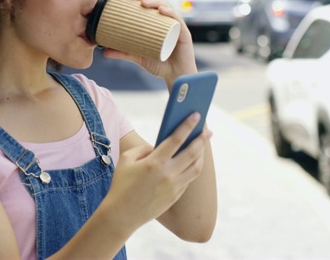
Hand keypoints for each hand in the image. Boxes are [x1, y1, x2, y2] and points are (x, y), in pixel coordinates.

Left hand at [102, 0, 197, 87]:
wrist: (175, 77)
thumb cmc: (159, 64)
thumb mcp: (138, 57)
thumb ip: (123, 53)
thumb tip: (103, 52)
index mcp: (158, 23)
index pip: (149, 5)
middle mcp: (168, 22)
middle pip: (157, 3)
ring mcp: (177, 27)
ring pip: (167, 8)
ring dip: (155, 2)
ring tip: (144, 2)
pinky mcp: (184, 34)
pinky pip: (177, 21)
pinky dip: (170, 14)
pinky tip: (162, 10)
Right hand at [102, 112, 210, 230]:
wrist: (122, 214)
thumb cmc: (121, 184)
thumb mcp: (126, 160)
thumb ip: (143, 149)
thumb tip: (157, 147)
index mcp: (154, 163)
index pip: (176, 139)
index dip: (187, 126)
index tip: (196, 116)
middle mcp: (168, 174)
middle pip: (192, 153)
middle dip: (201, 139)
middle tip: (207, 131)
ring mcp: (174, 187)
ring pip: (195, 167)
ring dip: (201, 155)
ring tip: (202, 146)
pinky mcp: (176, 196)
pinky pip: (188, 179)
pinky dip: (192, 168)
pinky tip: (192, 162)